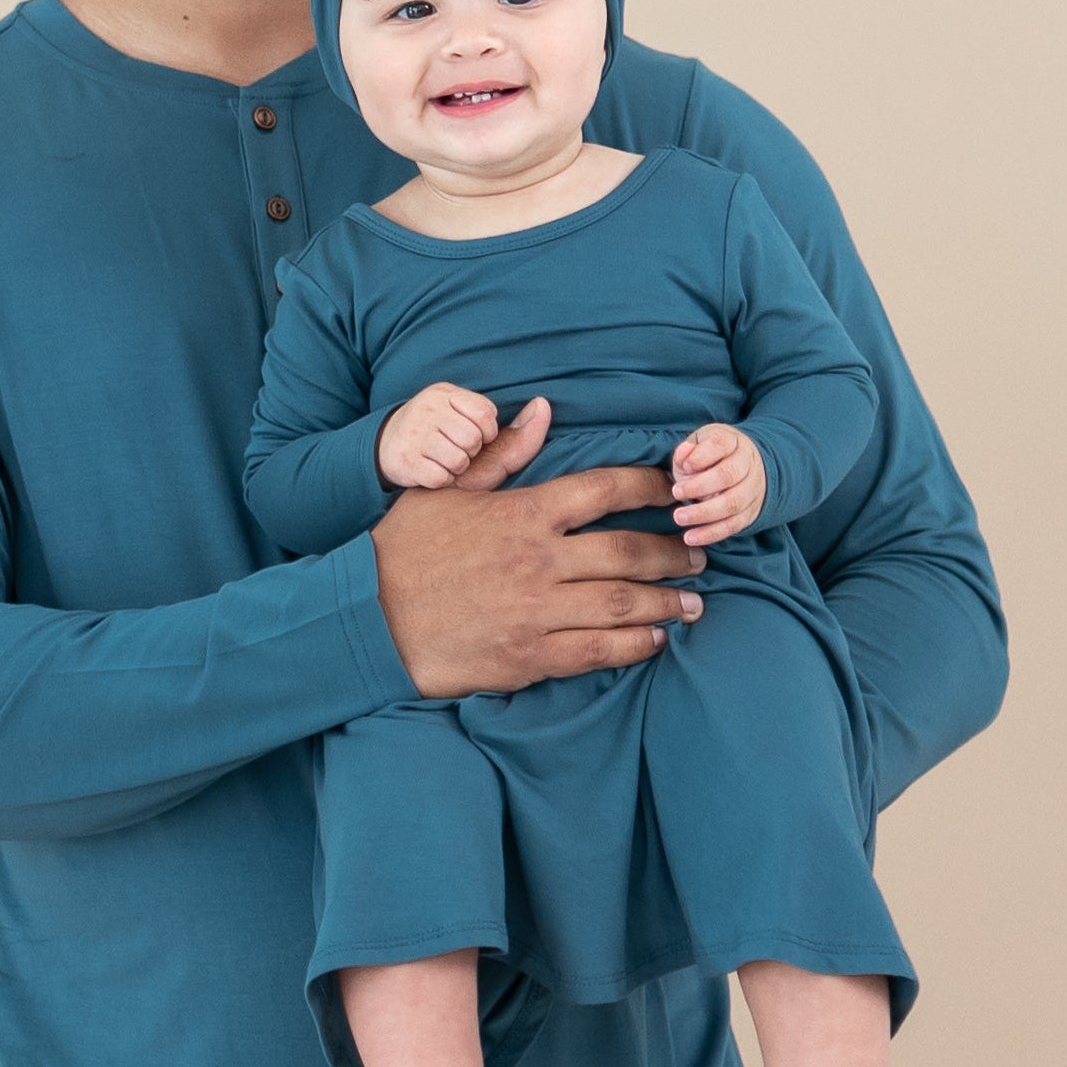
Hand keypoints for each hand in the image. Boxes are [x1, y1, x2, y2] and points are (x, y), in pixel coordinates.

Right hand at [371, 465, 707, 699]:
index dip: (651, 489)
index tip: (676, 493)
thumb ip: (501, 454)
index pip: (605, 490)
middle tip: (700, 556)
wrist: (366, 619)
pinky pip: (598, 651)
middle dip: (674, 554)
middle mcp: (538, 560)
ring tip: (694, 603)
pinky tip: (656, 640)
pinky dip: (635, 646)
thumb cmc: (404, 550)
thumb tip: (541, 410)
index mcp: (522, 512)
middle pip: (629, 551)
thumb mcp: (446, 490)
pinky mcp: (529, 656)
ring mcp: (536, 611)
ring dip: (667, 603)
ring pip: (623, 604)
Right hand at [379, 382, 534, 489]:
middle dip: (470, 452)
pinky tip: (432, 474)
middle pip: (472, 438)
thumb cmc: (444, 441)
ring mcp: (413, 433)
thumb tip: (543, 405)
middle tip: (455, 451)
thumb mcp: (473, 427)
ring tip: (443, 462)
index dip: (486, 432)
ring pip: (458, 459)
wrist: (388, 450)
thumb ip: (516, 427)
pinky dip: (441, 482)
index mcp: (445, 393)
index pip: (484, 413)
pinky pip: (440, 478)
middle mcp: (427, 408)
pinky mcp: (404, 460)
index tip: (474, 437)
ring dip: (456, 468)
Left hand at [669, 422, 766, 545]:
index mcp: (732, 442)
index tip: (684, 467)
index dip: (701, 457)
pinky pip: (733, 525)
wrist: (743, 467)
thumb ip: (687, 451)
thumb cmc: (710, 455)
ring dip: (703, 513)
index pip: (720, 445)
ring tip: (679, 517)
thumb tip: (684, 456)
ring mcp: (752, 489)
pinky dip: (711, 533)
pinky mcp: (750, 512)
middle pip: (728, 475)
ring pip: (732, 503)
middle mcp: (747, 464)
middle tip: (676, 493)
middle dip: (699, 486)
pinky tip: (690, 538)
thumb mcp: (697, 444)